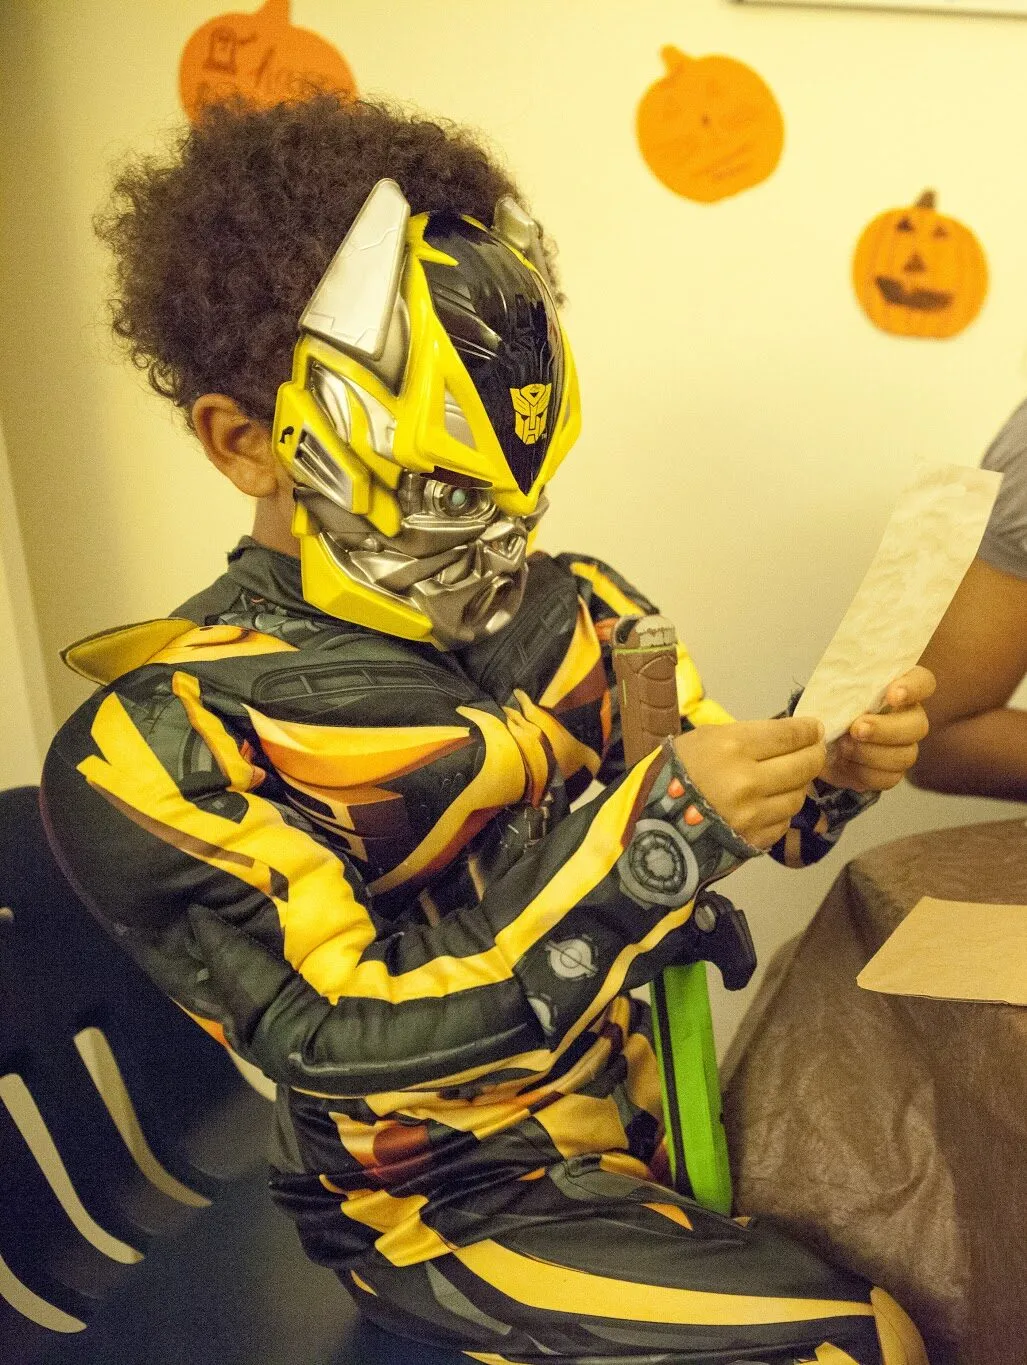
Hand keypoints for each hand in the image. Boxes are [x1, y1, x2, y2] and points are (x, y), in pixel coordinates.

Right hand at [672, 717, 826, 849]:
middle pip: (804, 765)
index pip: (790, 734)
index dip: (809, 730)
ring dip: (798, 785)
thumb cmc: (681, 769)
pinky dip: (781, 810)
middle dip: (814, 754)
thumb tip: (794, 734)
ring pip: (799, 795)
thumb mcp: (708, 737)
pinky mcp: (754, 839)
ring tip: (787, 778)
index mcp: (734, 747)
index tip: (814, 729)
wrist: (655, 817)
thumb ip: (751, 734)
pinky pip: (784, 821)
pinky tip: (768, 803)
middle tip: (813, 750)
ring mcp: (753, 814)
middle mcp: (748, 781)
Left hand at [819, 665, 934, 792]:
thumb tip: (841, 691)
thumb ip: (842, 685)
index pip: (923, 682)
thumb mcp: (832, 689)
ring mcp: (904, 747)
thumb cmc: (829, 706)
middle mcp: (908, 717)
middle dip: (886, 729)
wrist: (817, 739)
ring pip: (905, 755)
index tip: (893, 695)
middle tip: (857, 729)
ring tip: (843, 746)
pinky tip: (845, 762)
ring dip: (871, 753)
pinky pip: (889, 778)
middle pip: (918, 725)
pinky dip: (864, 773)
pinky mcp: (891, 772)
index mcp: (899, 689)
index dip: (913, 688)